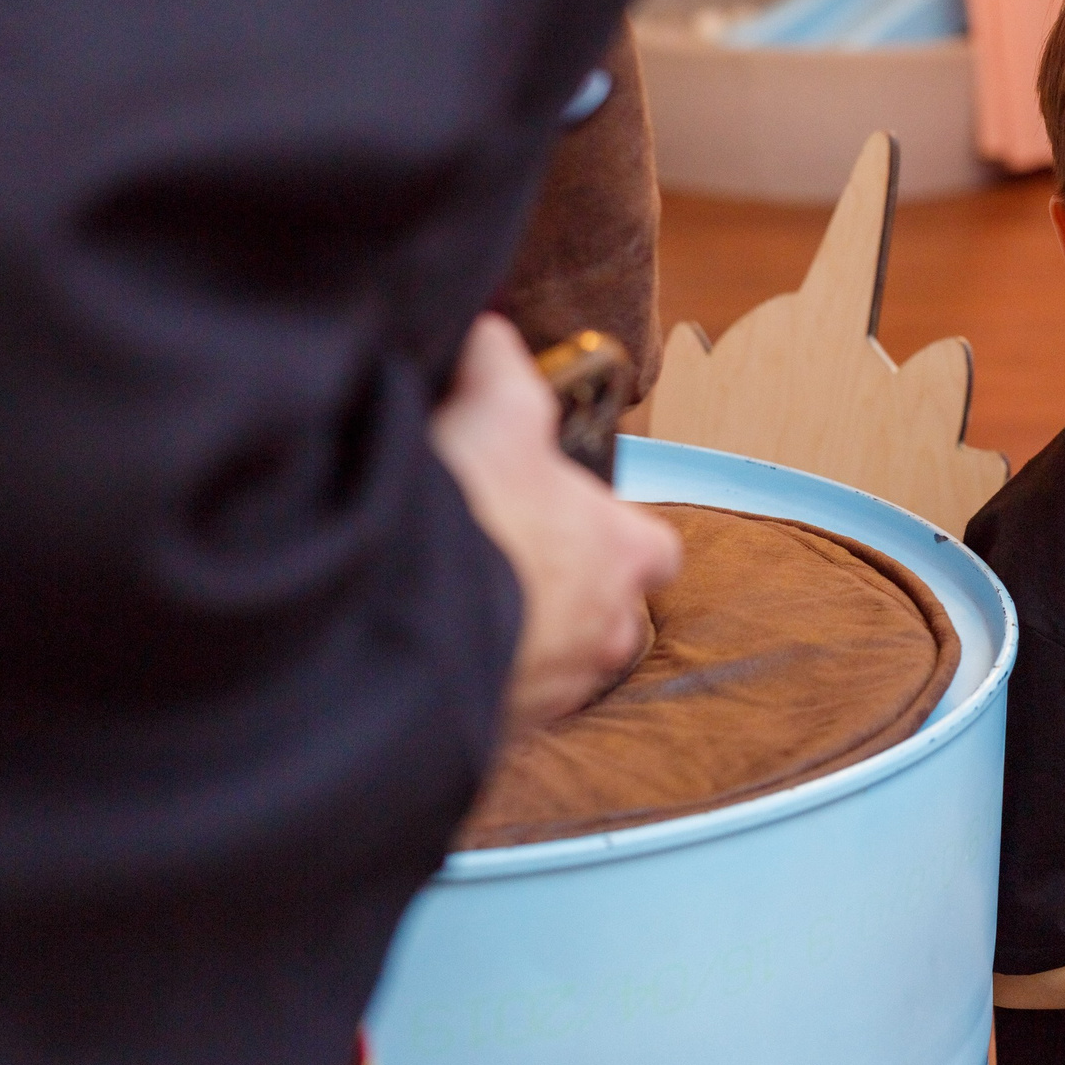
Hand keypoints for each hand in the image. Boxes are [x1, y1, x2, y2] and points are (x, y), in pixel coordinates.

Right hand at [429, 314, 678, 727]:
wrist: (410, 619)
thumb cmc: (480, 516)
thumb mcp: (493, 411)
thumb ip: (501, 368)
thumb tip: (492, 333)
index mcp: (627, 556)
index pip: (654, 549)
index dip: (616, 533)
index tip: (572, 516)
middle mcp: (608, 631)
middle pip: (608, 618)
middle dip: (566, 597)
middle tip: (506, 567)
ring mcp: (557, 690)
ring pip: (555, 669)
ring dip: (519, 643)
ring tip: (460, 608)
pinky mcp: (501, 731)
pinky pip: (498, 706)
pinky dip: (472, 682)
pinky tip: (429, 648)